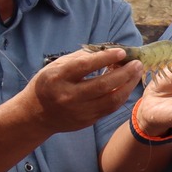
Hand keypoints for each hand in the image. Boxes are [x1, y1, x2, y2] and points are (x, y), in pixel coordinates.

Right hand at [17, 48, 143, 134]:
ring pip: (111, 100)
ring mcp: (78, 111)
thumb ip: (80, 58)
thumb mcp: (56, 67)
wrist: (35, 114)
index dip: (105, 58)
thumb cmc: (48, 84)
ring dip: (128, 86)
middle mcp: (67, 96)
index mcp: (57, 78)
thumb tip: (107, 50)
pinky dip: (122, 96)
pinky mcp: (87, 121)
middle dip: (124, 73)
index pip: (84, 66)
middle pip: (102, 85)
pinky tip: (128, 86)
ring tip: (137, 73)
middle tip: (137, 63)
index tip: (121, 52)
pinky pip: (110, 108)